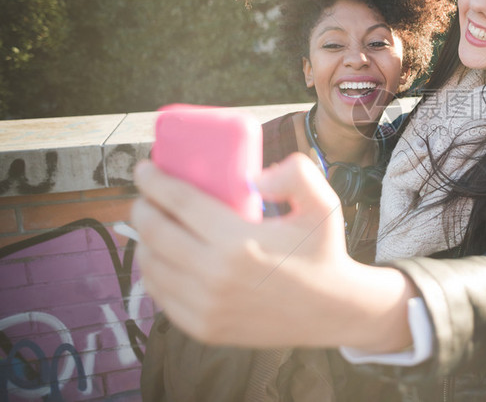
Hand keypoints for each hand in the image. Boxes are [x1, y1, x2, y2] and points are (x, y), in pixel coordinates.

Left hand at [132, 153, 414, 350]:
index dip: (154, 180)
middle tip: (147, 194)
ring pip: (152, 265)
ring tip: (153, 223)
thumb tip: (253, 177)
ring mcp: (206, 307)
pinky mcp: (203, 328)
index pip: (179, 202)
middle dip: (142, 207)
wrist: (332, 310)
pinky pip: (161, 295)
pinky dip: (154, 271)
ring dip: (143, 239)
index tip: (145, 168)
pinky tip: (161, 256)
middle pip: (156, 232)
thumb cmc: (323, 251)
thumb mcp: (323, 204)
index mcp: (239, 243)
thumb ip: (297, 174)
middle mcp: (215, 277)